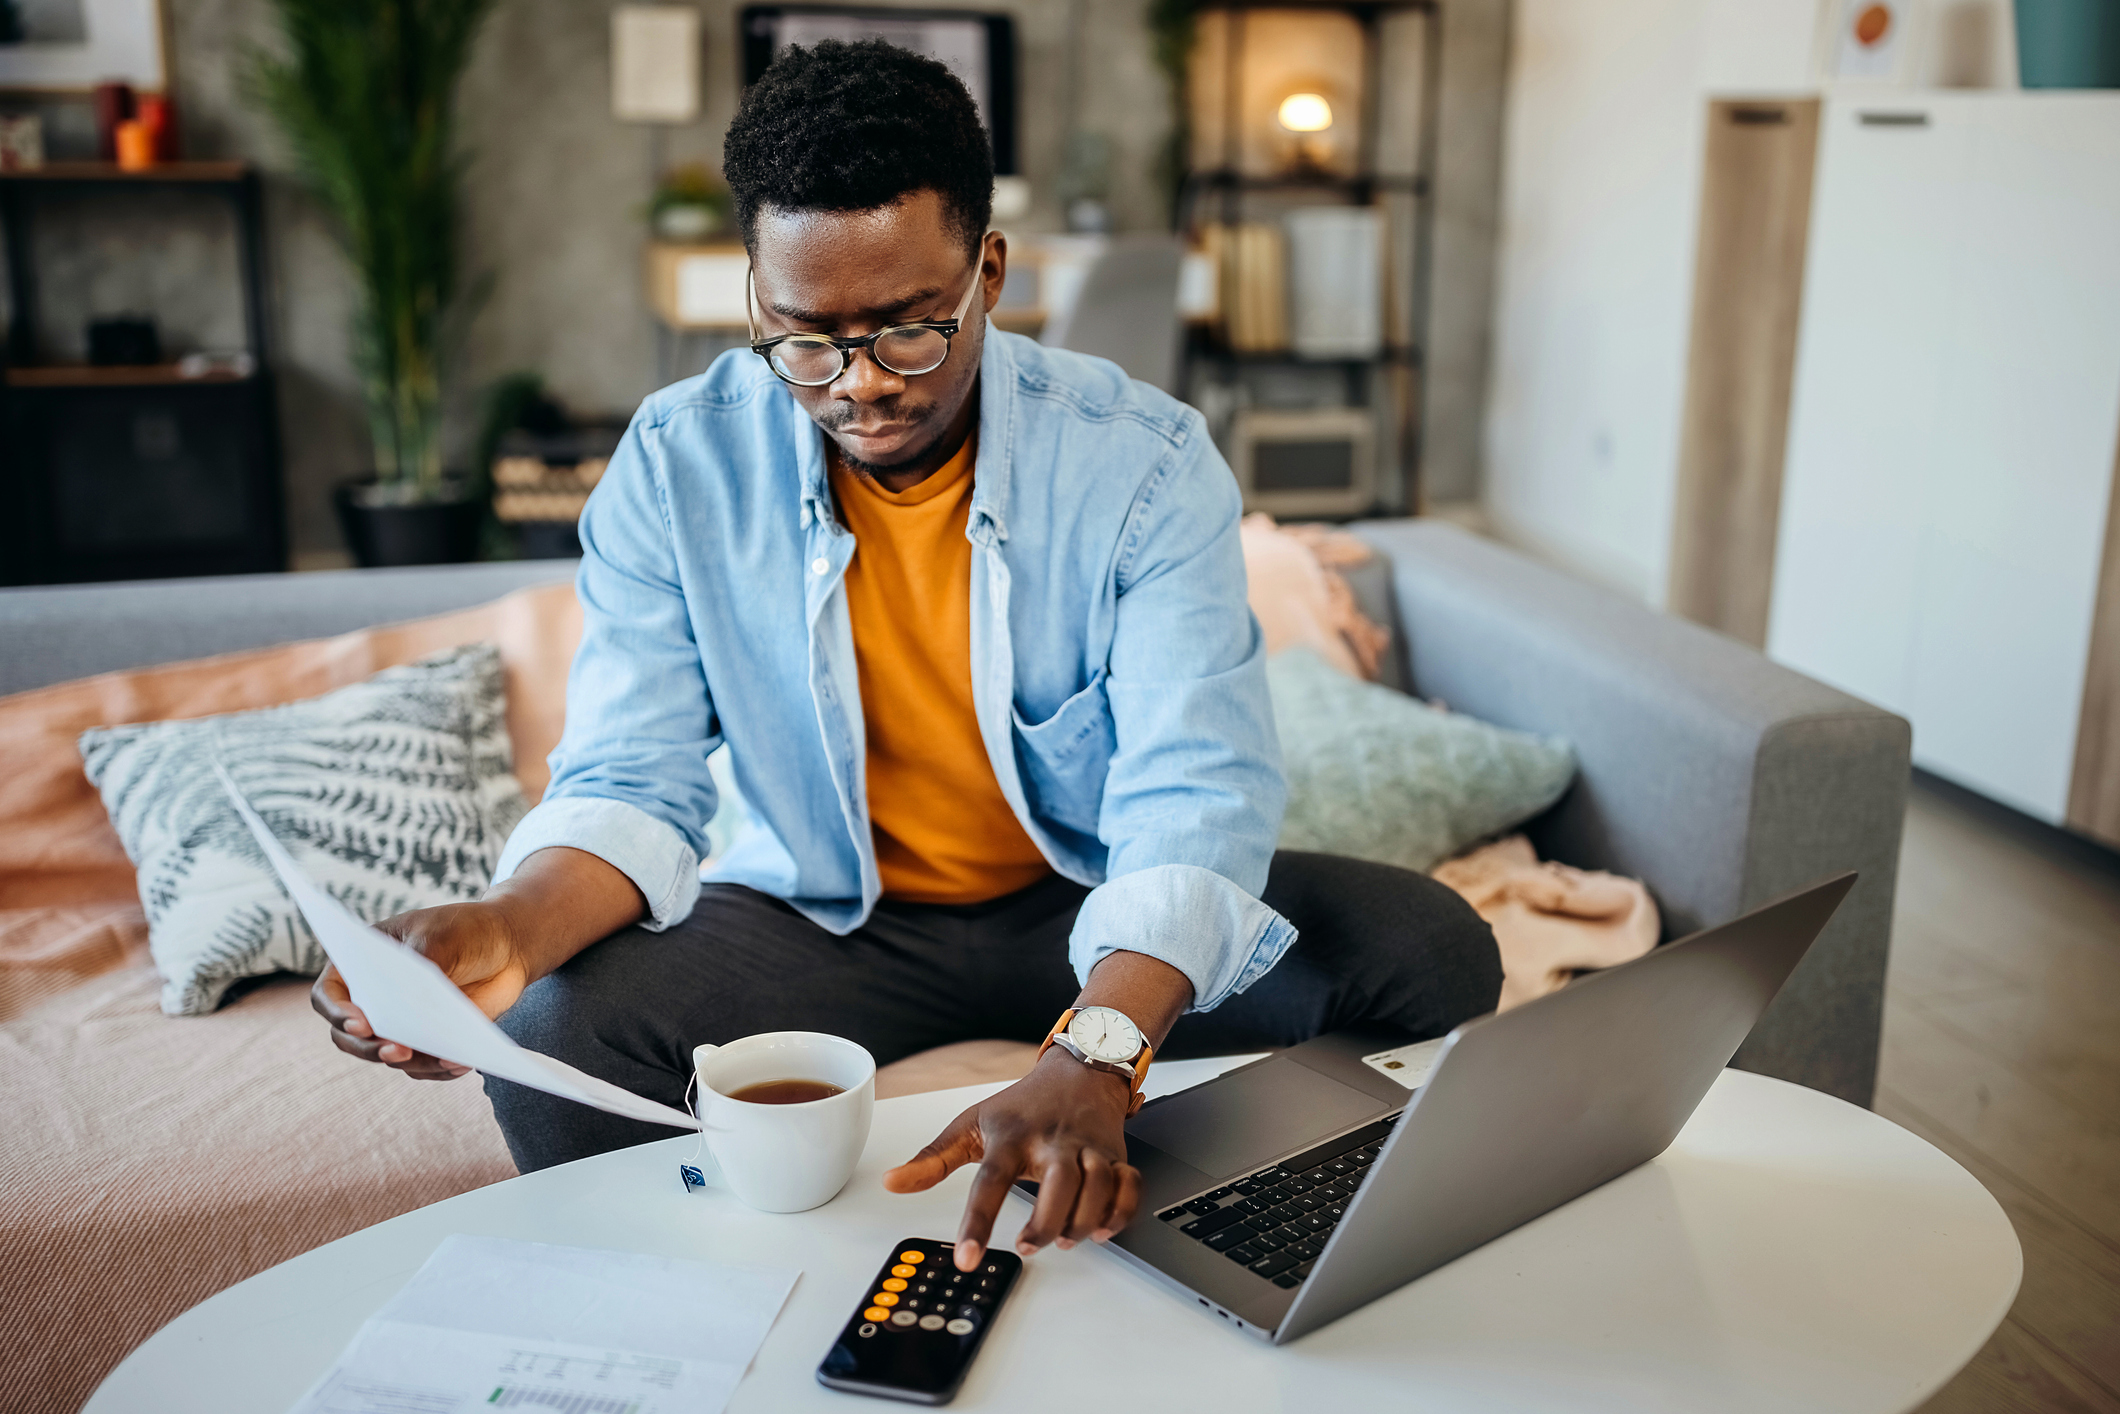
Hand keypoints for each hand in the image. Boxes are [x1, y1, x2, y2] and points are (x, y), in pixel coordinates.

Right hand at [309, 899, 529, 1081]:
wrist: (508, 944)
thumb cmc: (466, 929)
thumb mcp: (441, 935)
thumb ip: (421, 964)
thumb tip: (411, 1006)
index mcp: (362, 964)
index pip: (329, 995)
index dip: (337, 1013)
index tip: (361, 1022)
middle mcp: (374, 999)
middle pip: (351, 1037)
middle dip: (371, 1048)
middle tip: (399, 1050)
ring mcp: (400, 1023)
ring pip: (390, 1056)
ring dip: (414, 1062)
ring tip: (446, 1057)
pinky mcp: (428, 1040)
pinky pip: (423, 1067)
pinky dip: (439, 1068)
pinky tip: (461, 1062)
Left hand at [883, 1048, 1141, 1271]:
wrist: (1078, 1071)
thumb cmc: (1022, 1106)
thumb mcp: (971, 1125)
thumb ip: (932, 1160)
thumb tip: (892, 1182)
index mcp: (1011, 1137)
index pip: (990, 1181)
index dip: (977, 1222)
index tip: (967, 1258)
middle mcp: (1053, 1141)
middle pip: (1058, 1186)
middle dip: (1044, 1226)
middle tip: (1026, 1244)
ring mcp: (1088, 1147)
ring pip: (1097, 1188)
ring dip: (1081, 1223)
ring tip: (1062, 1239)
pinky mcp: (1115, 1155)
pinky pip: (1128, 1187)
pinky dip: (1120, 1214)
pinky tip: (1100, 1228)